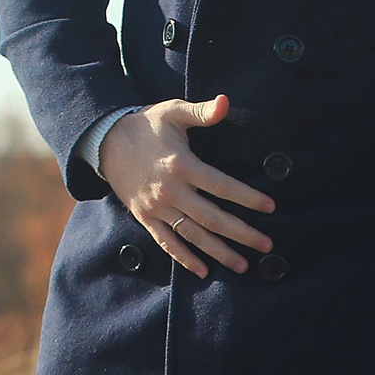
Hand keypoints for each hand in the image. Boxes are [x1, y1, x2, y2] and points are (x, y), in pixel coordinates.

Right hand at [98, 95, 275, 278]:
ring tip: (243, 266)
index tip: (270, 208)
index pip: (220, 185)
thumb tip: (225, 102)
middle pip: (211, 218)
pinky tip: (203, 271)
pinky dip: (184, 258)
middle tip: (267, 245)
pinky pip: (166, 242)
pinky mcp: (146, 217)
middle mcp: (170, 190)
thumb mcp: (172, 112)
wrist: (104, 141)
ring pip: (193, 235)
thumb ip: (201, 111)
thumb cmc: (146, 125)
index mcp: (181, 165)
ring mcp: (157, 207)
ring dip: (219, 253)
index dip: (246, 197)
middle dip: (242, 233)